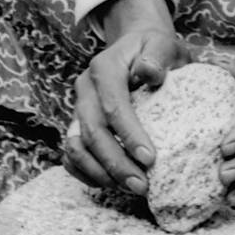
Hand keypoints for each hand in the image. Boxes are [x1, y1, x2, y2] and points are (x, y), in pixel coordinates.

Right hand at [63, 0, 180, 202]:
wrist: (135, 48)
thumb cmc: (153, 50)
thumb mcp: (162, 44)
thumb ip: (158, 56)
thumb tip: (149, 73)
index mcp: (105, 68)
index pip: (112, 105)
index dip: (129, 134)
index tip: (150, 159)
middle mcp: (85, 89)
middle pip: (91, 132)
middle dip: (115, 163)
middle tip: (142, 186)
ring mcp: (78, 108)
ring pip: (76, 147)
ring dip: (100, 173)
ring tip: (130, 189)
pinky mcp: (77, 125)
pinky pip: (72, 155)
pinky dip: (87, 173)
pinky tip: (112, 185)